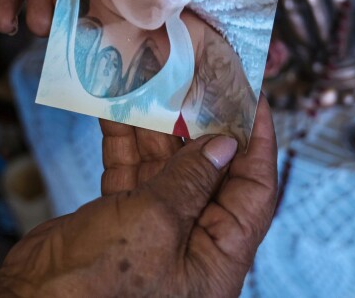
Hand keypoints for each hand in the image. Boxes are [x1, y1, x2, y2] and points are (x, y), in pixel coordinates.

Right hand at [0, 96, 277, 296]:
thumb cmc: (97, 284)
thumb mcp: (155, 225)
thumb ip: (191, 181)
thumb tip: (224, 145)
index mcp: (217, 258)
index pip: (254, 191)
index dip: (257, 141)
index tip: (254, 98)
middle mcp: (192, 242)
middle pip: (210, 172)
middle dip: (202, 122)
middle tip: (202, 78)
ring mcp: (155, 228)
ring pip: (166, 164)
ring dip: (159, 123)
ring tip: (157, 79)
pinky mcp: (119, 216)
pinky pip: (131, 169)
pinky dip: (124, 137)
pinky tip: (117, 105)